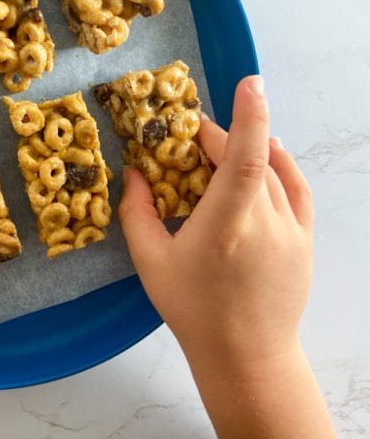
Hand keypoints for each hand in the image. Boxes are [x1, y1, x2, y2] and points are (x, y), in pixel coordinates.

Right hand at [119, 74, 312, 374]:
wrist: (247, 355)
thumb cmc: (192, 310)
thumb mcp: (151, 263)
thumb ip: (137, 213)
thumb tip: (133, 173)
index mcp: (226, 226)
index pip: (246, 159)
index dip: (247, 117)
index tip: (248, 83)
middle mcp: (266, 223)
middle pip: (251, 158)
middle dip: (221, 137)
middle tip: (191, 136)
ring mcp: (293, 232)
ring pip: (274, 171)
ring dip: (248, 148)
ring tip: (219, 145)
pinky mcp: (305, 240)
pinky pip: (297, 189)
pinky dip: (281, 164)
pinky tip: (268, 150)